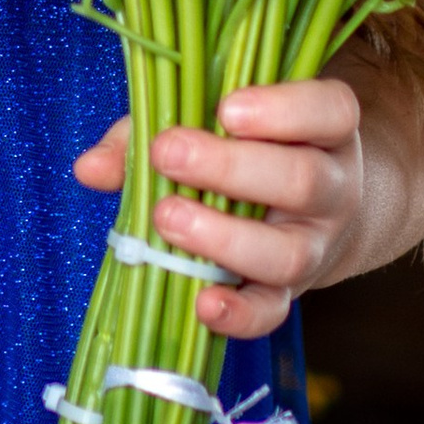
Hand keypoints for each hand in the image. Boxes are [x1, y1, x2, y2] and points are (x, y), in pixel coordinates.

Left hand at [73, 77, 368, 342]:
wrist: (313, 213)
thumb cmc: (248, 150)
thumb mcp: (209, 122)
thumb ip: (149, 133)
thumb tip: (90, 168)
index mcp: (325, 130)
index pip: (330, 110)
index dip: (284, 110)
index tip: (226, 110)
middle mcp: (333, 188)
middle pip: (302, 180)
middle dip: (230, 168)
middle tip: (168, 154)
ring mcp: (315, 245)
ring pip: (288, 252)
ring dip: (223, 239)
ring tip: (168, 219)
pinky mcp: (290, 292)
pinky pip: (272, 311)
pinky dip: (237, 314)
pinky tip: (202, 304)